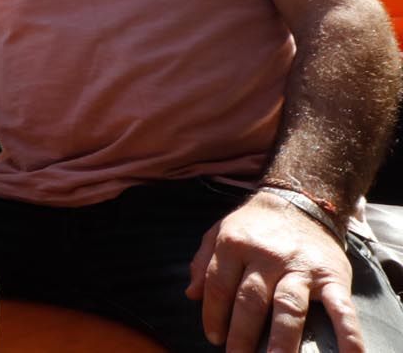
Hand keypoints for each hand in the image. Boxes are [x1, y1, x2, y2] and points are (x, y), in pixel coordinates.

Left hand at [187, 194, 360, 352]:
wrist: (301, 199)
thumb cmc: (255, 225)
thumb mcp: (220, 232)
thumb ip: (203, 262)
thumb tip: (191, 295)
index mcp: (234, 245)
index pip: (218, 286)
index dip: (213, 315)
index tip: (214, 339)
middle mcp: (266, 256)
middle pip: (251, 300)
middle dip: (241, 334)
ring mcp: (300, 267)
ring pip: (288, 306)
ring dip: (281, 339)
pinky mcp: (331, 275)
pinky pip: (341, 307)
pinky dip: (347, 333)